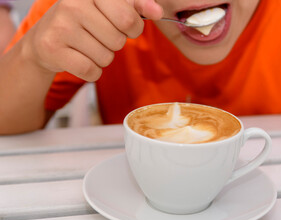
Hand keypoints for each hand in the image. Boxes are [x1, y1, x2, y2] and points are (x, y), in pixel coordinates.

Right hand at [24, 0, 162, 80]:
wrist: (43, 41)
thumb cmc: (82, 23)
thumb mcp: (108, 9)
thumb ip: (135, 7)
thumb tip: (157, 12)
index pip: (128, 18)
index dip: (133, 28)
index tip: (124, 27)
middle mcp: (72, 5)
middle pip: (118, 41)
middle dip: (115, 44)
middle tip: (99, 37)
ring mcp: (60, 27)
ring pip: (106, 58)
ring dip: (103, 58)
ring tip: (86, 47)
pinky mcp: (52, 49)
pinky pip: (91, 71)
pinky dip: (92, 72)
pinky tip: (79, 59)